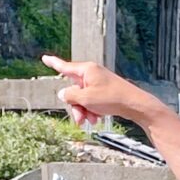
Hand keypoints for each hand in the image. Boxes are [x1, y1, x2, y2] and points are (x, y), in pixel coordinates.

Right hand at [42, 55, 164, 128]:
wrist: (134, 104)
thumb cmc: (112, 98)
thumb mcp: (86, 98)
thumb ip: (70, 96)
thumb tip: (63, 93)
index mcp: (86, 70)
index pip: (65, 67)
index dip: (53, 63)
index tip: (44, 58)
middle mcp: (92, 74)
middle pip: (73, 89)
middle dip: (75, 106)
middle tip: (80, 119)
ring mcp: (99, 83)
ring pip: (82, 98)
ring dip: (83, 111)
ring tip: (91, 121)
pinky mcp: (104, 91)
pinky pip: (91, 101)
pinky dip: (92, 110)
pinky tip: (97, 118)